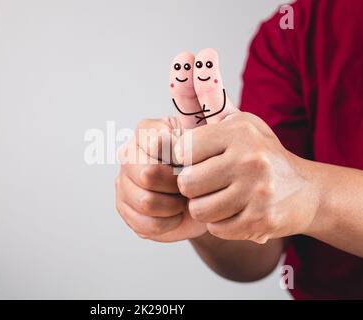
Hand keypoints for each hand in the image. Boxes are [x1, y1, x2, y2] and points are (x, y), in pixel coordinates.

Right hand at [115, 117, 206, 241]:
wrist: (209, 197)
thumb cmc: (211, 163)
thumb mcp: (214, 133)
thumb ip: (205, 105)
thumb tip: (191, 80)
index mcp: (146, 132)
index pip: (154, 142)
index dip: (177, 158)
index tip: (193, 162)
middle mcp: (129, 154)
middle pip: (146, 174)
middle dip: (176, 185)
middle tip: (191, 185)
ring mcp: (123, 182)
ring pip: (146, 201)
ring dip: (173, 206)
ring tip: (184, 200)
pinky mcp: (124, 208)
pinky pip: (144, 223)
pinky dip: (168, 223)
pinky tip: (176, 215)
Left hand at [175, 112, 319, 243]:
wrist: (306, 190)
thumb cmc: (262, 155)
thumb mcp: (241, 125)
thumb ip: (208, 112)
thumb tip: (171, 105)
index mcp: (240, 132)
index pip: (183, 150)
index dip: (184, 159)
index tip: (195, 161)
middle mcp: (250, 159)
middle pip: (187, 184)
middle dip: (191, 187)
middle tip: (205, 184)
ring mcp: (257, 192)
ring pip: (198, 210)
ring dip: (204, 207)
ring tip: (219, 198)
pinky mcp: (261, 220)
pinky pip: (216, 229)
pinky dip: (220, 224)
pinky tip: (233, 212)